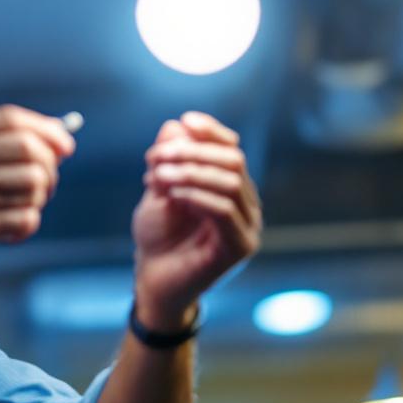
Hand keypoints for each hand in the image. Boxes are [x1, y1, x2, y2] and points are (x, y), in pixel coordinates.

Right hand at [0, 105, 74, 274]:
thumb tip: (56, 141)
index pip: (14, 120)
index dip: (47, 131)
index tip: (66, 146)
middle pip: (33, 151)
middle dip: (50, 168)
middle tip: (45, 185)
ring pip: (36, 185)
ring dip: (38, 200)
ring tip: (17, 209)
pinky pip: (28, 218)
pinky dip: (26, 225)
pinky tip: (8, 231)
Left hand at [132, 112, 261, 328]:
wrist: (154, 281)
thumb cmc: (158, 237)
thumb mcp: (158, 189)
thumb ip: (169, 159)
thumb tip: (178, 125)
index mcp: (230, 186)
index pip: (231, 148)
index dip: (211, 131)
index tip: (185, 120)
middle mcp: (245, 204)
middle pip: (233, 160)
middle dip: (194, 151)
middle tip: (158, 156)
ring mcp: (247, 226)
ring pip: (230, 182)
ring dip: (191, 172)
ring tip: (159, 176)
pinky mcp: (240, 247)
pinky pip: (224, 210)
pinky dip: (197, 196)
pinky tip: (174, 196)